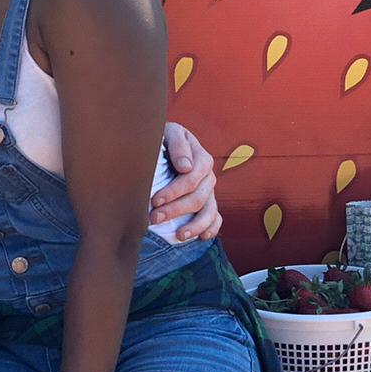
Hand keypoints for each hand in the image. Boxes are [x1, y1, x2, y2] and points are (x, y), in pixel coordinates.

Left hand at [152, 121, 222, 241]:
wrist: (165, 145)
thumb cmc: (163, 139)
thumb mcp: (168, 133)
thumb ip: (178, 145)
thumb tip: (185, 167)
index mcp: (200, 157)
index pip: (191, 178)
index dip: (174, 191)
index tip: (155, 200)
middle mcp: (208, 175)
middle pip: (197, 197)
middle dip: (175, 210)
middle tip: (154, 218)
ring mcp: (209, 191)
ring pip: (209, 211)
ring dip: (195, 226)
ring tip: (178, 235)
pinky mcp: (209, 203)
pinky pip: (216, 218)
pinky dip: (211, 228)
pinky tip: (201, 238)